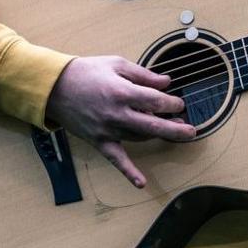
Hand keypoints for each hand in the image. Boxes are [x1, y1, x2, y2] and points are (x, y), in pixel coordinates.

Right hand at [45, 55, 196, 188]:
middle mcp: (117, 114)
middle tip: (191, 130)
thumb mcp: (116, 64)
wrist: (55, 87)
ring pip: (140, 137)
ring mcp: (108, 130)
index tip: (179, 103)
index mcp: (122, 92)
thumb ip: (143, 74)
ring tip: (174, 131)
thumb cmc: (87, 72)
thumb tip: (167, 82)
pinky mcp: (99, 140)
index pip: (156, 101)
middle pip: (153, 124)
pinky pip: (116, 159)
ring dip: (158, 136)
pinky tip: (141, 183)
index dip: (171, 103)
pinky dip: (129, 172)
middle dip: (176, 128)